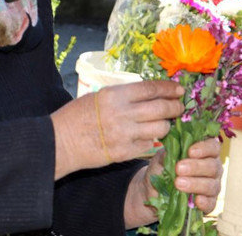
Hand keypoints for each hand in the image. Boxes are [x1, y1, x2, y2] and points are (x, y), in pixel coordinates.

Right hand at [51, 81, 183, 178]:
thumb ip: (124, 95)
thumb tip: (149, 92)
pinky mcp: (125, 152)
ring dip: (166, 125)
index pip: (151, 89)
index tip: (179, 89)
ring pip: (160, 128)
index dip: (169, 88)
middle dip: (175, 107)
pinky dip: (152, 139)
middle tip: (179, 107)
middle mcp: (123, 113)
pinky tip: (149, 136)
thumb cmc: (78, 115)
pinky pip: (149, 144)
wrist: (61, 141)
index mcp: (116, 95)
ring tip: (164, 123)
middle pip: (161, 108)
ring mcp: (125, 134)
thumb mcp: (100, 96)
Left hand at [124, 138, 222, 227]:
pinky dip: (204, 202)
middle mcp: (212, 168)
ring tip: (178, 183)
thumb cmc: (163, 168)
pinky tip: (196, 200)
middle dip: (196, 167)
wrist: (153, 190)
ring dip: (195, 184)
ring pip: (211, 185)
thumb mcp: (161, 159)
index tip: (190, 151)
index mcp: (205, 153)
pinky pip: (211, 203)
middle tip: (179, 168)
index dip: (204, 148)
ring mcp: (213, 186)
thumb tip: (170, 151)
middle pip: (213, 166)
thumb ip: (167, 154)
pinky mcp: (209, 203)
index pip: (213, 146)